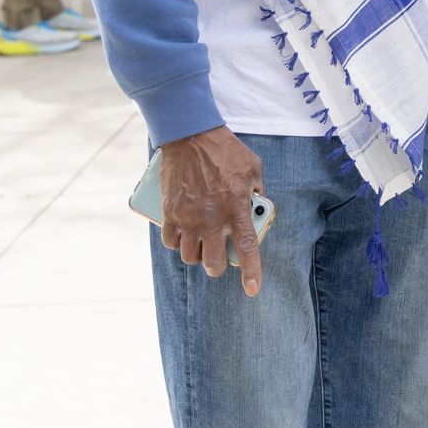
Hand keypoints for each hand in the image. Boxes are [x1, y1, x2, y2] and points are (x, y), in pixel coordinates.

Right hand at [158, 126, 265, 295]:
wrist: (191, 136)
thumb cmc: (225, 150)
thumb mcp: (253, 167)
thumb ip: (257, 190)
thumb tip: (257, 205)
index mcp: (236, 208)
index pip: (247, 248)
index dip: (251, 272)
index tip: (252, 291)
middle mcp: (212, 219)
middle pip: (212, 262)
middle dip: (216, 267)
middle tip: (218, 260)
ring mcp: (188, 218)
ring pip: (189, 256)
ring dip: (196, 255)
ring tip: (201, 245)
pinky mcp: (169, 213)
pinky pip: (170, 242)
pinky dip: (176, 244)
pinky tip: (182, 236)